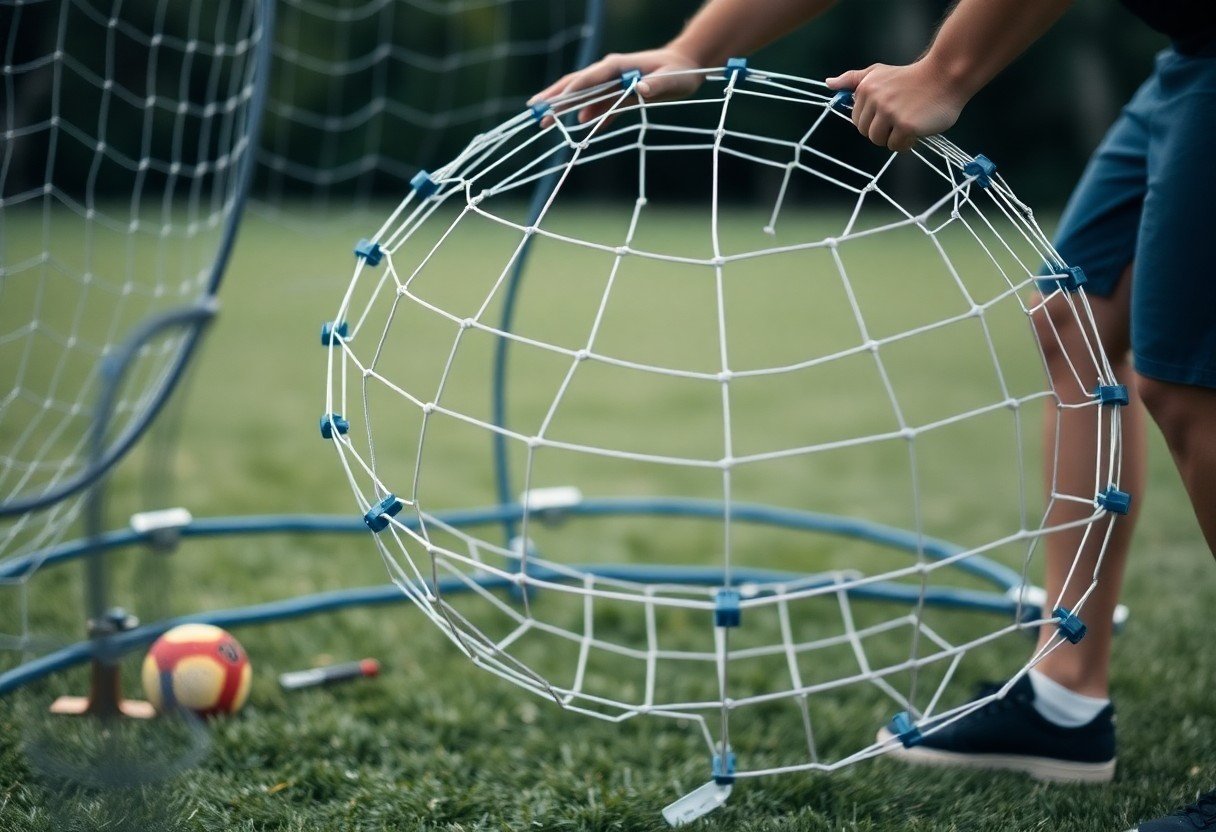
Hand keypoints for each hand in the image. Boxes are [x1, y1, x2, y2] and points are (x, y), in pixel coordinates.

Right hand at [529, 48, 703, 124]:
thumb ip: (655, 85)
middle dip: (555, 98)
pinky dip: (589, 117)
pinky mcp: (620, 95)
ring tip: (545, 121)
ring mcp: (613, 84)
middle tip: (534, 111)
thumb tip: (639, 91)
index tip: (553, 103)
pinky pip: (600, 107)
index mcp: (617, 66)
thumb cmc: (680, 72)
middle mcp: (610, 73)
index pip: (588, 79)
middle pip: (576, 85)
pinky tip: (579, 129)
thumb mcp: (671, 80)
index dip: (571, 91)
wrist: (686, 67)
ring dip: (564, 108)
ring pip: (583, 96)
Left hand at [826, 60, 967, 151]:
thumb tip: (828, 83)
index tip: (889, 110)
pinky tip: (917, 128)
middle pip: (866, 132)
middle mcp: (875, 99)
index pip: (857, 120)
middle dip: (882, 130)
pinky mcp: (905, 126)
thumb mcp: (879, 72)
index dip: (873, 120)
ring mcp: (890, 113)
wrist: (946, 75)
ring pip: (879, 140)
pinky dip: (906, 143)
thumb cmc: (911, 77)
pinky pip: (896, 146)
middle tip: (900, 117)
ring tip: (908, 123)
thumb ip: (853, 79)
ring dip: (893, 138)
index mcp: (866, 88)